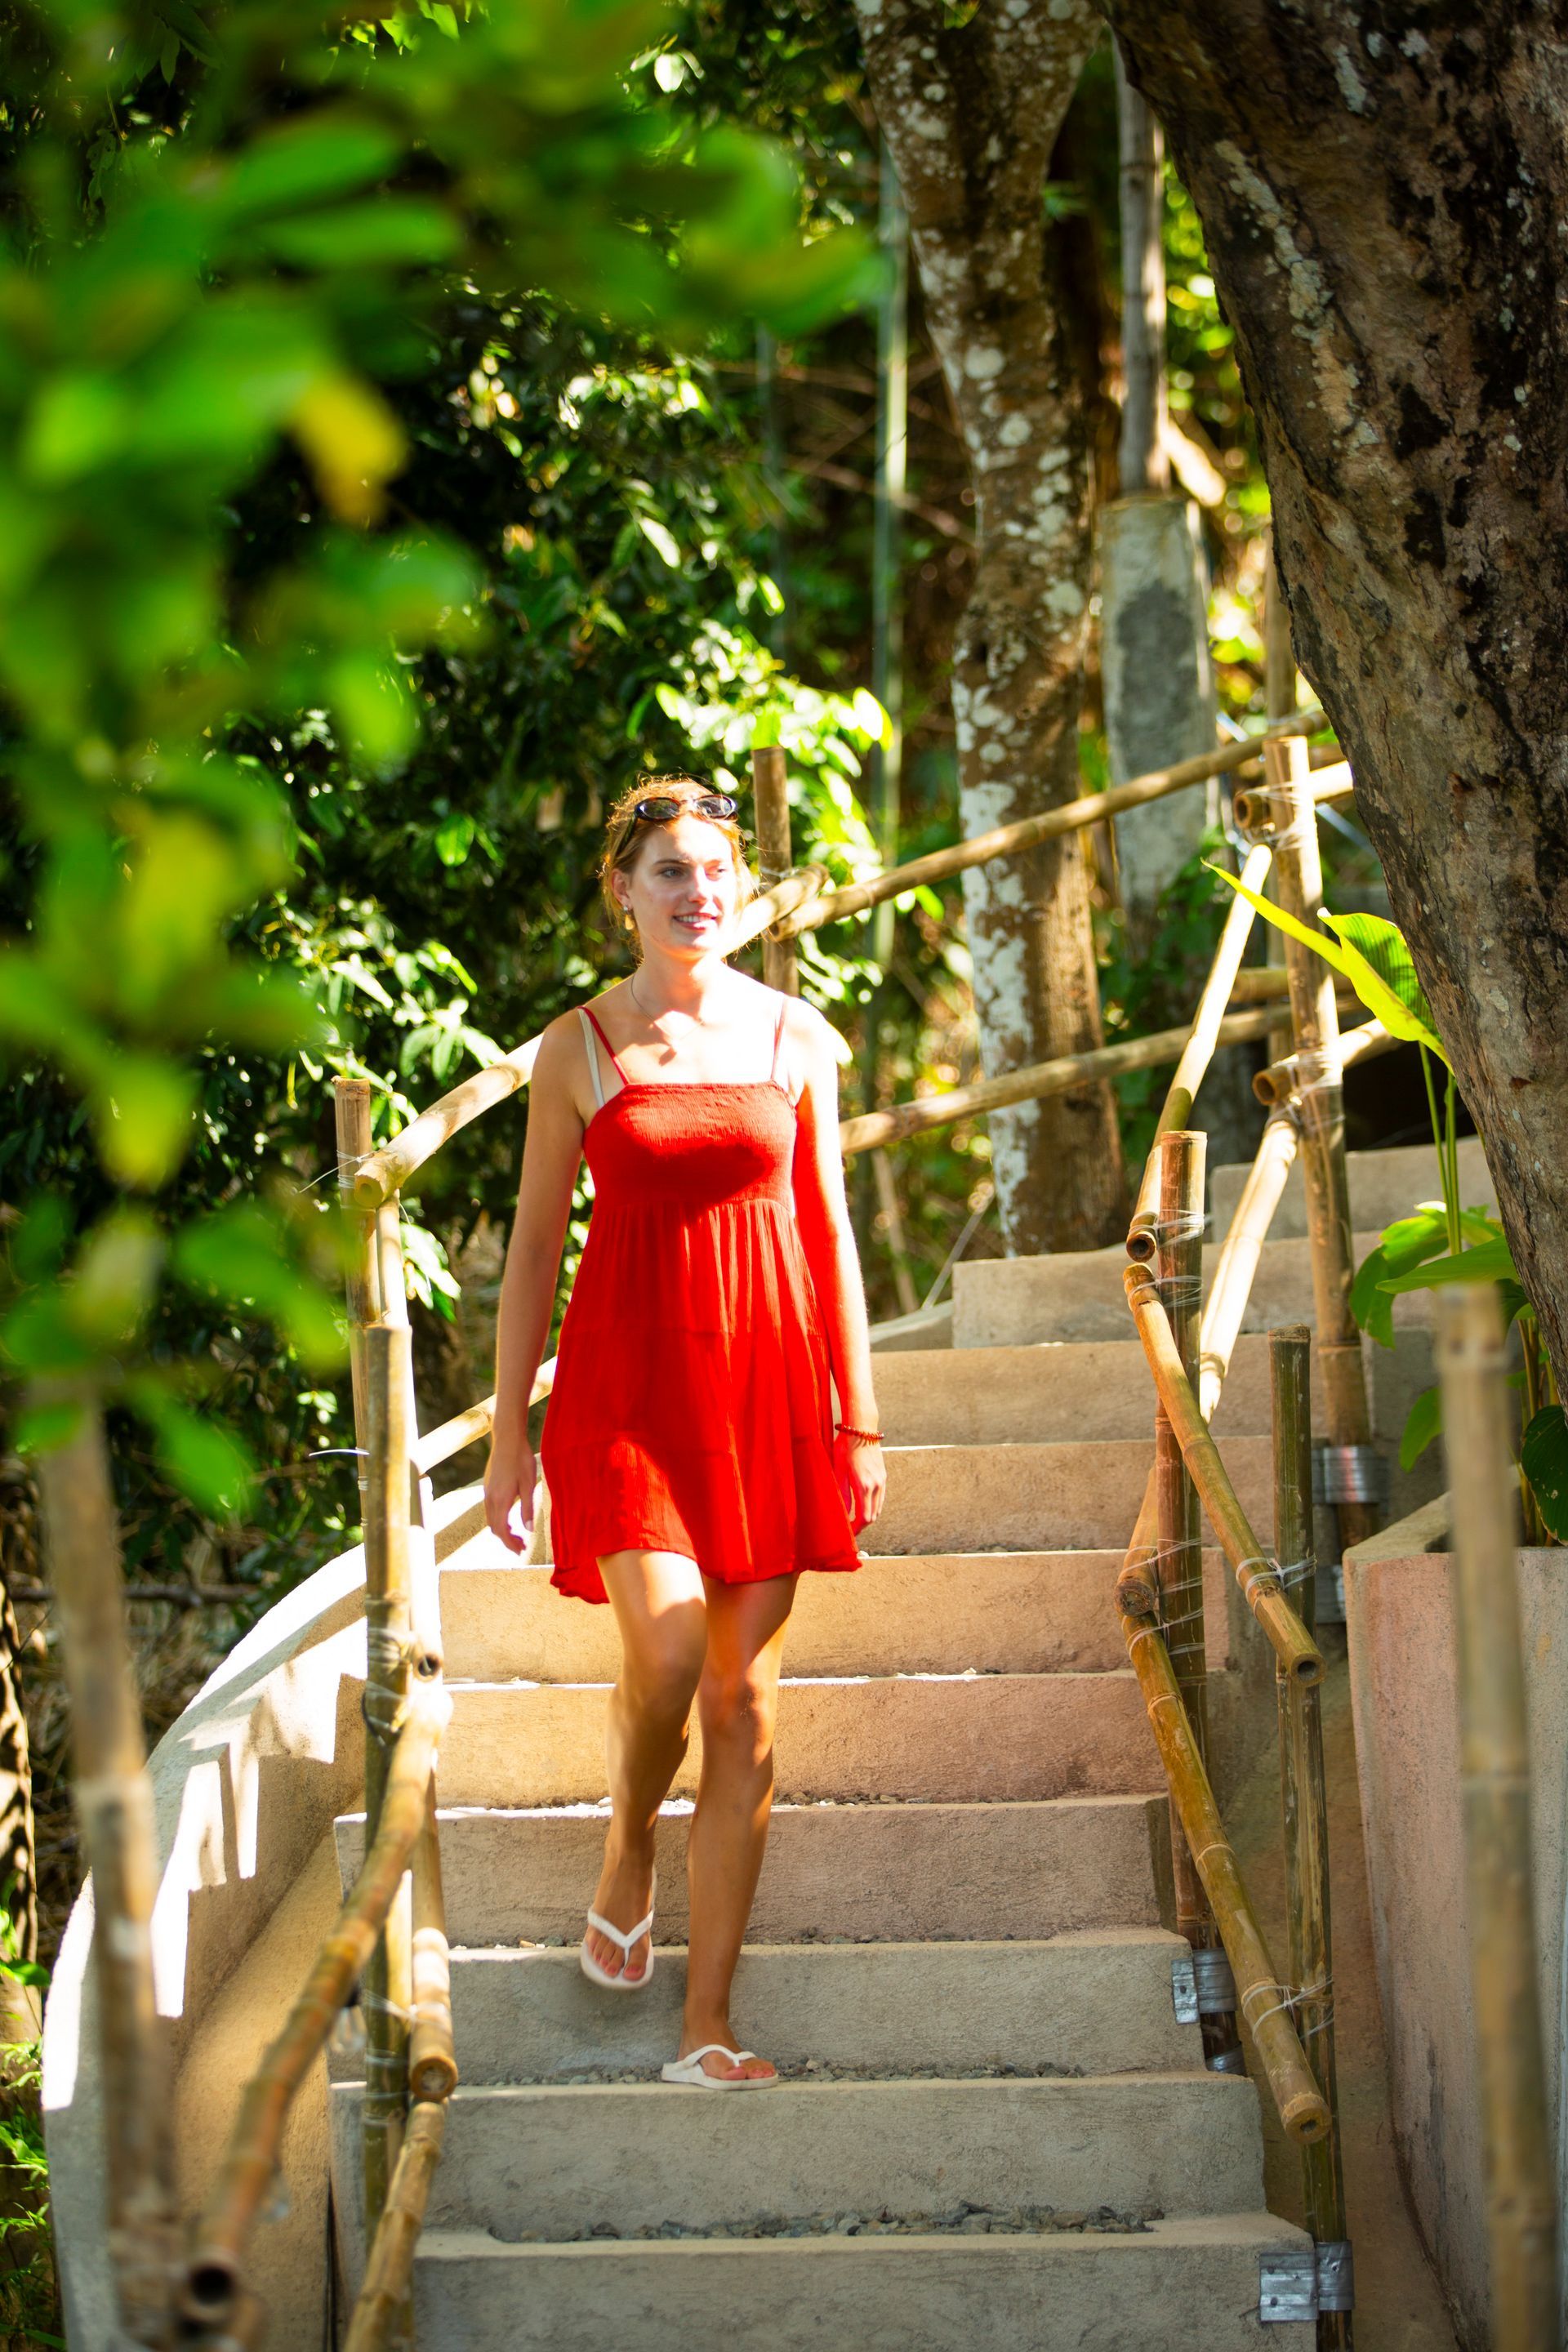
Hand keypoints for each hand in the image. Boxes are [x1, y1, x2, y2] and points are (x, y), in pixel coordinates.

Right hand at [483, 1436, 536, 1557]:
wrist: (507, 1439)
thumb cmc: (521, 1460)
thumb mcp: (529, 1484)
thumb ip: (527, 1509)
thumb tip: (528, 1530)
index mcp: (501, 1500)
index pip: (502, 1530)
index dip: (511, 1543)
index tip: (521, 1551)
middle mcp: (490, 1498)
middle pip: (494, 1528)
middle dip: (507, 1540)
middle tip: (522, 1546)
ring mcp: (486, 1492)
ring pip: (490, 1519)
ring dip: (502, 1530)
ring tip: (518, 1534)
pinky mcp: (487, 1486)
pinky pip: (490, 1510)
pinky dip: (499, 1519)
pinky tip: (510, 1517)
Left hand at [834, 1431, 884, 1534]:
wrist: (862, 1428)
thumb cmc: (845, 1447)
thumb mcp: (839, 1471)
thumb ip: (842, 1494)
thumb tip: (843, 1514)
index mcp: (864, 1486)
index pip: (864, 1518)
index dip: (856, 1529)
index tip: (847, 1534)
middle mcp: (876, 1485)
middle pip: (873, 1516)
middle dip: (862, 1526)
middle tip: (849, 1530)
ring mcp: (882, 1480)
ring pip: (878, 1508)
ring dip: (868, 1517)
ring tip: (855, 1520)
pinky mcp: (883, 1475)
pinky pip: (880, 1498)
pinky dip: (873, 1506)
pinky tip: (863, 1505)